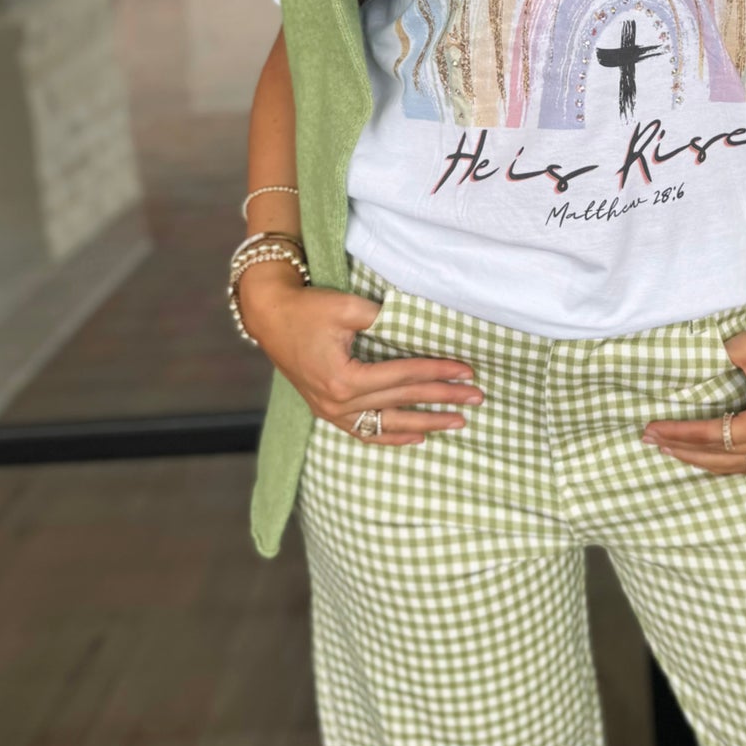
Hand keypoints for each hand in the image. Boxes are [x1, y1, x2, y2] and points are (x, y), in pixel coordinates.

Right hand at [237, 259, 482, 445]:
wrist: (269, 316)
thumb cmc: (308, 308)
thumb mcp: (348, 308)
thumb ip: (386, 319)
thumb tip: (422, 325)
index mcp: (344, 379)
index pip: (403, 377)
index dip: (438, 372)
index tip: (468, 371)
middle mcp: (337, 403)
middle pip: (401, 402)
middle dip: (442, 400)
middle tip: (477, 398)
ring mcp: (330, 412)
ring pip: (387, 425)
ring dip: (424, 424)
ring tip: (457, 422)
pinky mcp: (326, 411)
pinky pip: (365, 432)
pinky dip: (392, 436)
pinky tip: (418, 437)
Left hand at [640, 290, 745, 474]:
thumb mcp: (744, 348)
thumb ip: (711, 363)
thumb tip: (679, 376)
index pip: (710, 435)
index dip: (677, 432)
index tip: (650, 428)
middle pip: (719, 457)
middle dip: (681, 450)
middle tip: (649, 441)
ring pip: (734, 466)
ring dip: (700, 459)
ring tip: (669, 449)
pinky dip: (724, 460)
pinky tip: (702, 455)